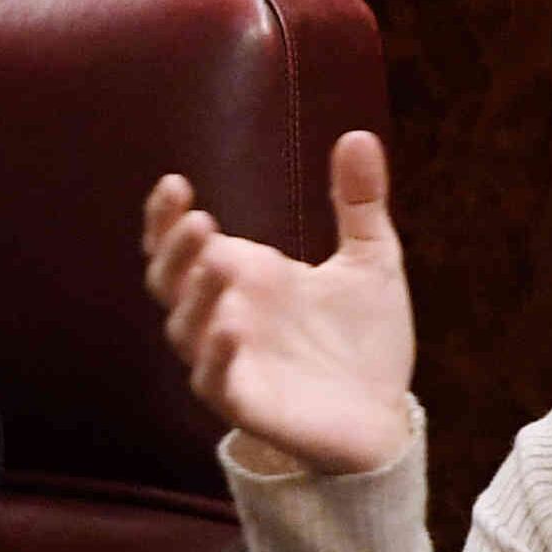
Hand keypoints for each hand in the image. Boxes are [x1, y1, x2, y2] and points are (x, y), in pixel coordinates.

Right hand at [142, 130, 416, 476]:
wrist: (388, 418)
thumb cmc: (366, 342)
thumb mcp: (372, 261)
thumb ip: (359, 202)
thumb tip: (360, 134)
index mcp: (245, 279)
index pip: (181, 245)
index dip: (164, 217)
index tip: (174, 183)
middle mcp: (226, 317)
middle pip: (168, 281)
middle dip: (172, 250)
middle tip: (197, 219)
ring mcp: (232, 362)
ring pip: (184, 332)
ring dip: (193, 297)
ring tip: (218, 262)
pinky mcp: (248, 406)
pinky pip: (214, 383)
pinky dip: (215, 357)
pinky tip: (231, 328)